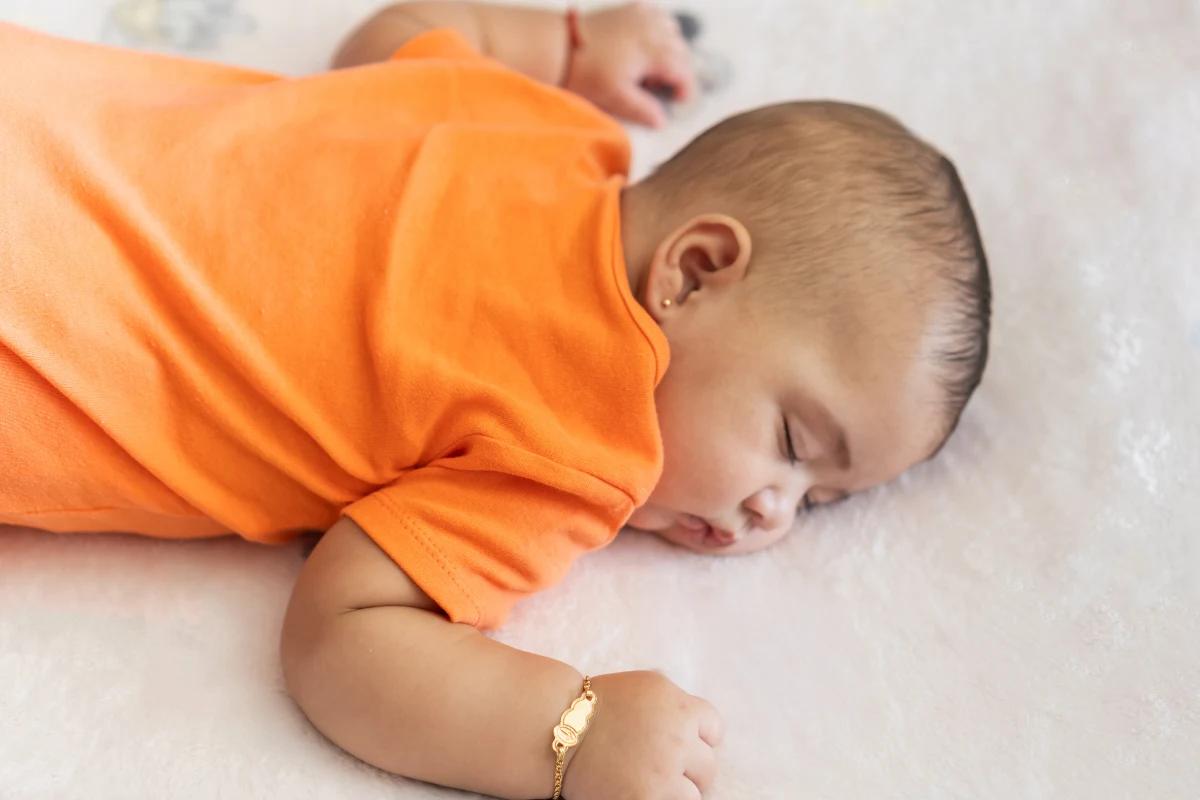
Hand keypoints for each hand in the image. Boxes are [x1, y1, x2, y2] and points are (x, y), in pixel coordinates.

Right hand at [562, 671, 722, 798]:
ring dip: (676, 791)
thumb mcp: (647, 686)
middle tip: (661, 766)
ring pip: (694, 795)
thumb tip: (702, 728)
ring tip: (649, 782)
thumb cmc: (598, 705)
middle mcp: (678, 740)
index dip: (699, 737)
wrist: (558, 728)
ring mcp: (664, 774)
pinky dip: (659, 799)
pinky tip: (640, 790)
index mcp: (680, 707)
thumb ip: (677, 704)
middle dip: (688, 767)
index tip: (683, 743)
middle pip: (708, 765)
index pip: (714, 729)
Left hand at [566, 2, 696, 127]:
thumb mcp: (616, 98)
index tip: (679, 101)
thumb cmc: (586, 70)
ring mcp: (642, 14)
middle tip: (660, 90)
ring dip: (669, 51)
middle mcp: (652, 26)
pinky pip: (657, 16)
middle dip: (677, 72)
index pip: (683, 69)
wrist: (560, 46)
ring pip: (672, 32)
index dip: (685, 88)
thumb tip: (661, 120)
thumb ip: (643, 110)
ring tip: (649, 70)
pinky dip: (658, 31)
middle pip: (681, 51)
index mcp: (653, 48)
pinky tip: (646, 45)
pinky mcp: (631, 9)